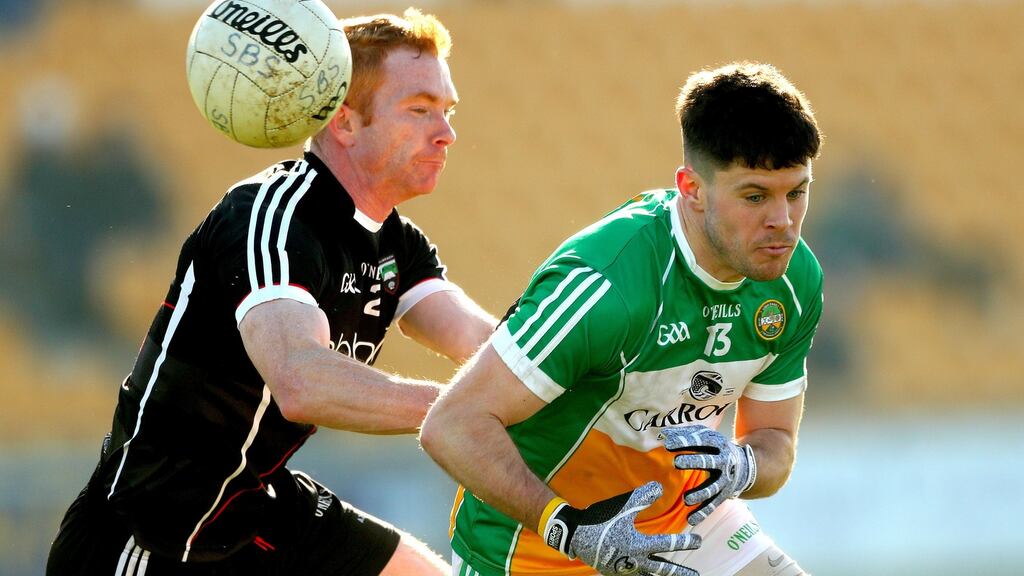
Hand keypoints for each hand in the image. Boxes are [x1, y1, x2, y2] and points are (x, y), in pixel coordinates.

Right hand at [540, 481, 700, 575]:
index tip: (698, 541)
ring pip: (648, 575)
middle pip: (662, 569)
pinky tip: (646, 575)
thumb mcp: (621, 506)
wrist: (573, 534)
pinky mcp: (614, 571)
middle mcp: (634, 560)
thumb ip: (641, 497)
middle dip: (680, 572)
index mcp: (638, 544)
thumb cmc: (599, 520)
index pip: (667, 544)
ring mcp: (624, 569)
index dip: (685, 542)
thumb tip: (660, 487)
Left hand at [660, 425, 756, 525]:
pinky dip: (702, 513)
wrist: (744, 466)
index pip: (701, 441)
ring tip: (686, 499)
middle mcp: (724, 461)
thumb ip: (684, 434)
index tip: (668, 444)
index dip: (684, 441)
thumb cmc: (715, 448)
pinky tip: (690, 520)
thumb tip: (662, 435)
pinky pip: (712, 505)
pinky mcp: (723, 495)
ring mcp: (724, 480)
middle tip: (676, 463)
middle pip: (708, 462)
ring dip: (699, 494)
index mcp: (718, 443)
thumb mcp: (705, 436)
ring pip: (712, 488)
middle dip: (693, 462)